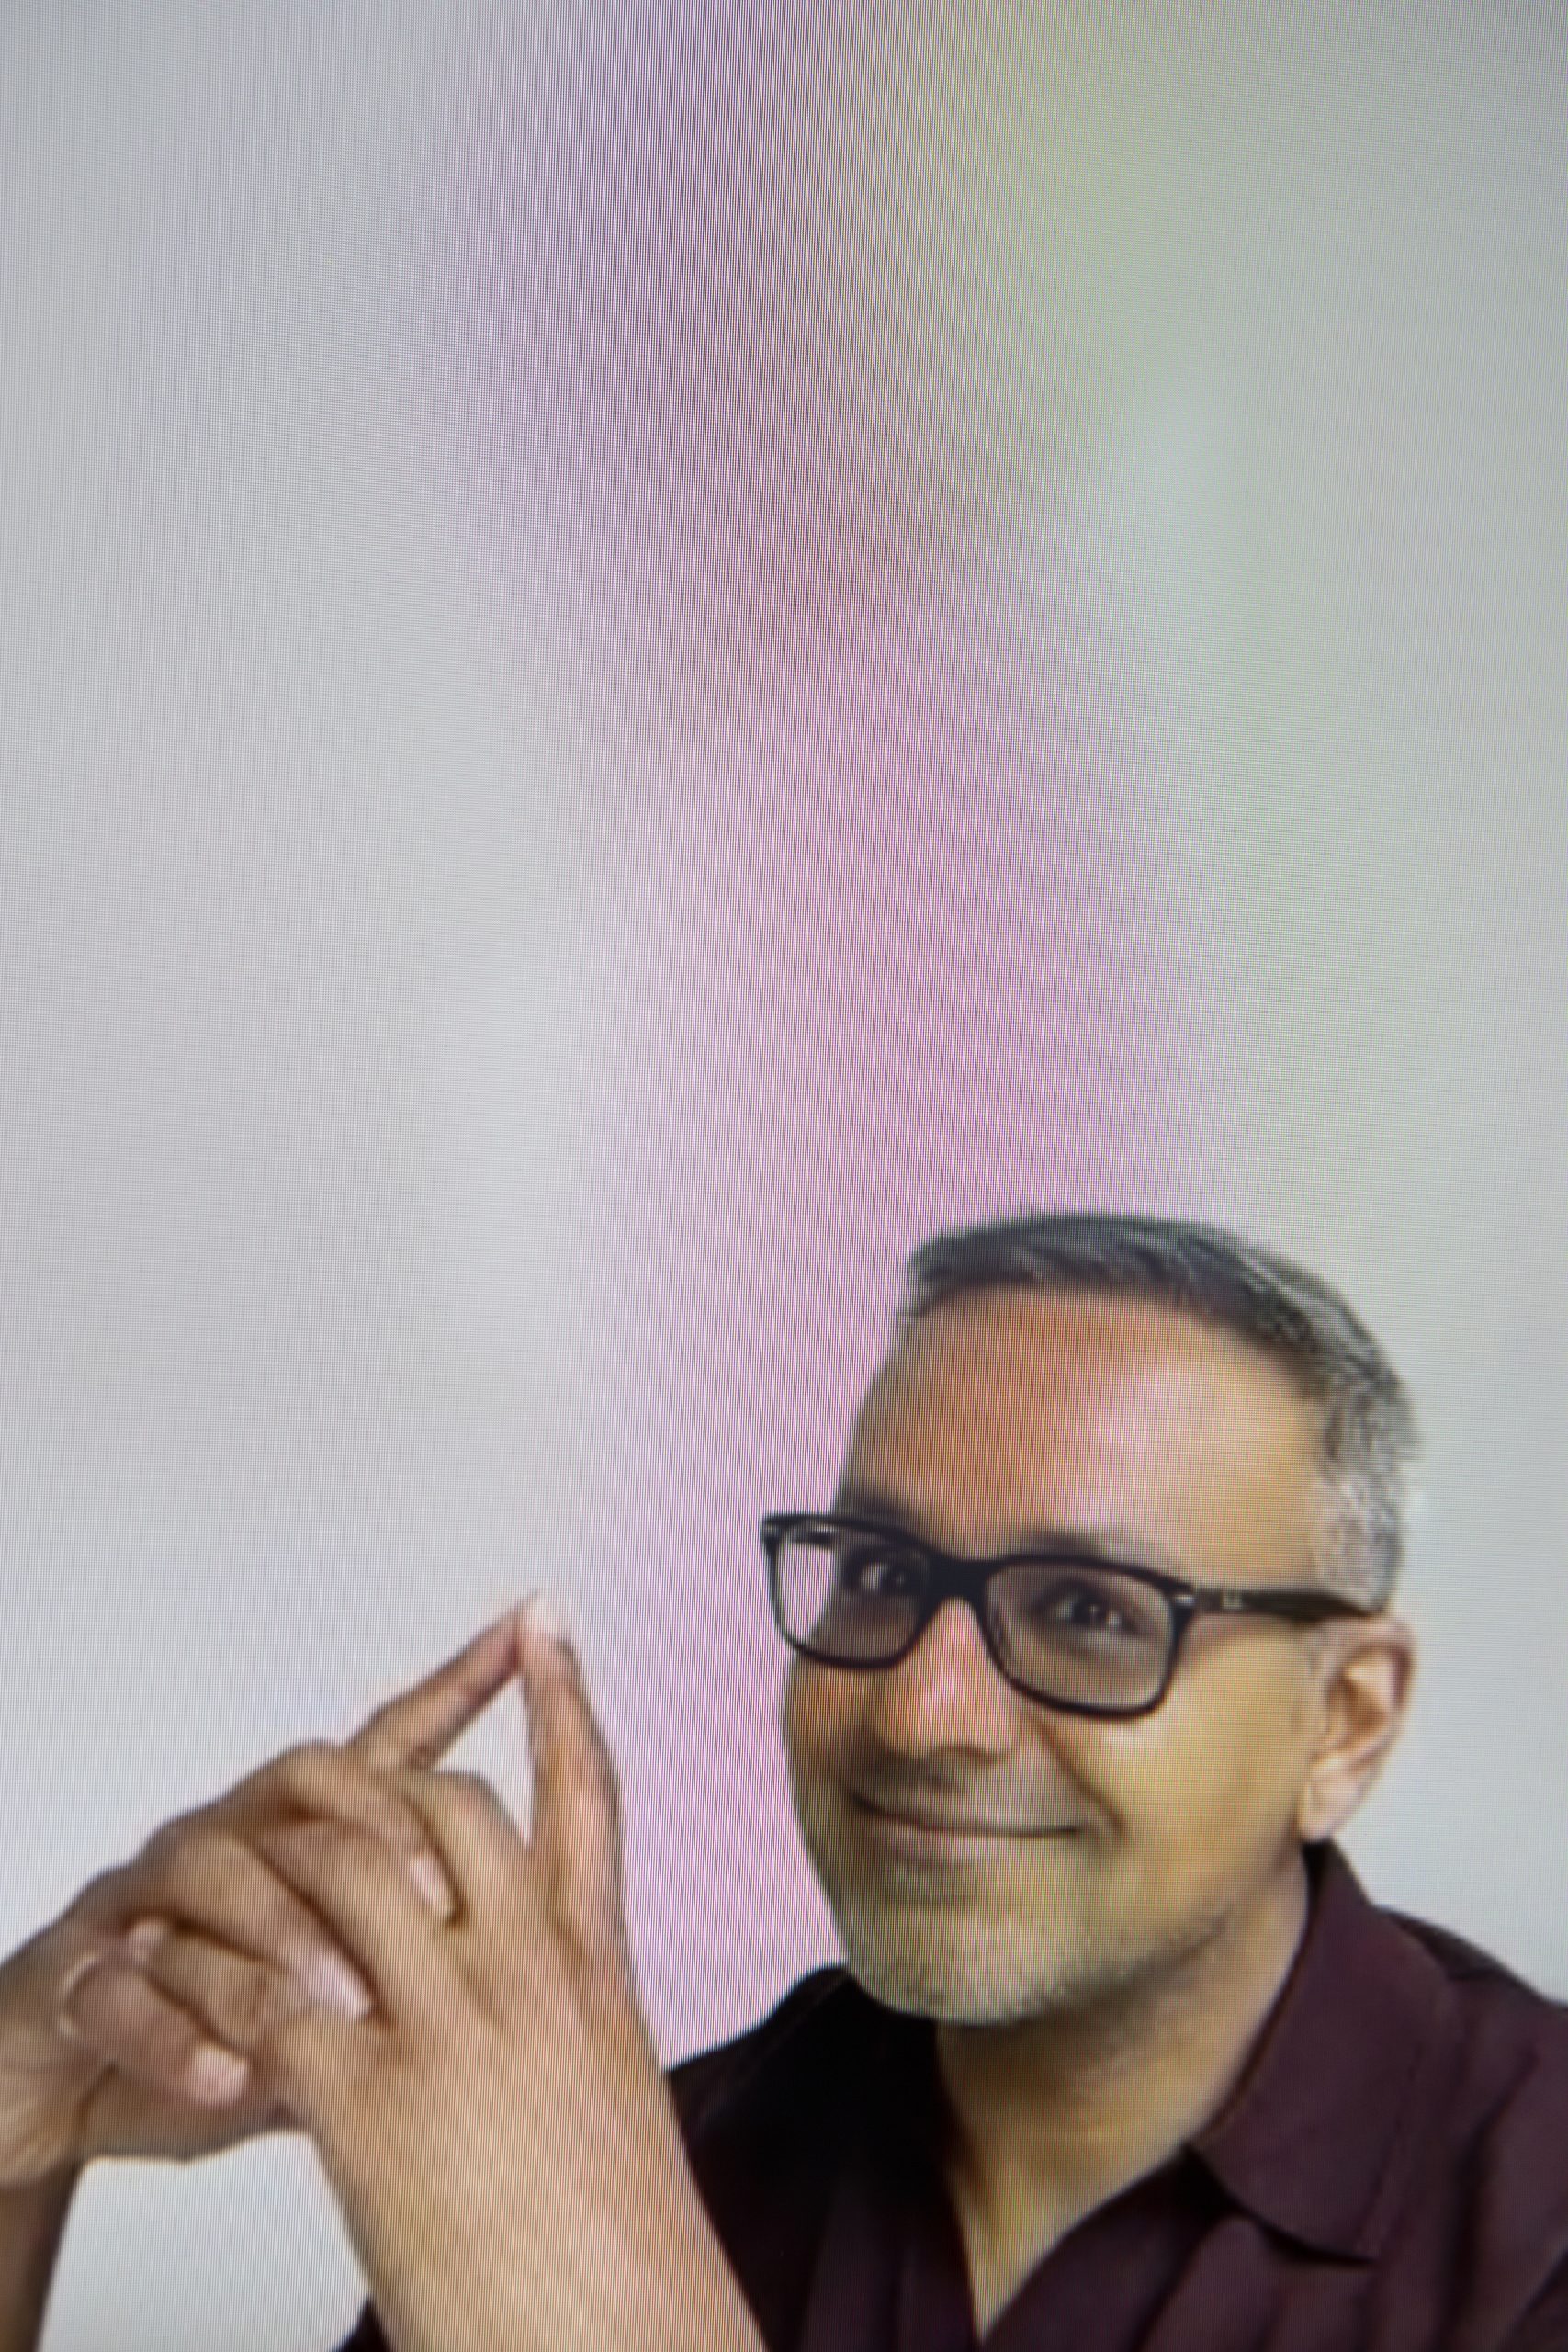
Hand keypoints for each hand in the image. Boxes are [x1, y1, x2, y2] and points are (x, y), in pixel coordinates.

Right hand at [0, 1614, 520, 2190]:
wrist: (71, 2085)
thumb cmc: (224, 2026)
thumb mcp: (344, 1992)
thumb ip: (417, 1946)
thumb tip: (535, 1935)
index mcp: (299, 1832)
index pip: (387, 1742)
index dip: (456, 1686)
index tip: (528, 1631)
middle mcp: (225, 1836)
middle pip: (302, 1784)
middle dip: (373, 1830)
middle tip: (435, 1896)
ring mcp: (142, 1895)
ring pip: (210, 1872)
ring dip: (281, 1934)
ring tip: (345, 1996)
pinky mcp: (73, 1969)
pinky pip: (120, 1984)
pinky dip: (175, 2031)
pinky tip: (230, 2072)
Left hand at [126, 1598, 765, 2351]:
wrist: (625, 2345)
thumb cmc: (621, 2247)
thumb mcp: (614, 2093)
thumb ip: (567, 2013)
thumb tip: (526, 1984)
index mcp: (594, 1974)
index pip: (585, 1799)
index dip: (565, 1697)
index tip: (543, 1619)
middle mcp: (526, 1977)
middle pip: (450, 1810)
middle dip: (376, 1788)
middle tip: (324, 1786)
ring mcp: (447, 2031)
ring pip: (350, 1874)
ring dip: (283, 1870)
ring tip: (241, 1875)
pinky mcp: (368, 2103)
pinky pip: (272, 1997)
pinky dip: (218, 1985)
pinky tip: (193, 1985)